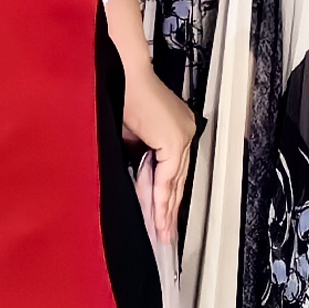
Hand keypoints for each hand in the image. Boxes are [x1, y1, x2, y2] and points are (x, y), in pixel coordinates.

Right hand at [122, 55, 199, 232]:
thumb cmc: (122, 94)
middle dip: (168, 209)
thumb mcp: (130, 133)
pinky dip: (160, 196)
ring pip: (174, 181)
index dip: (166, 195)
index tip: (162, 216)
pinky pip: (167, 176)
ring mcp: (184, 135)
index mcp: (177, 128)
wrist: (123, 74)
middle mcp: (186, 131)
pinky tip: (156, 215)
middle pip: (177, 179)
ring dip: (164, 208)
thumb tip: (137, 180)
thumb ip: (138, 155)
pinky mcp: (175, 140)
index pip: (173, 169)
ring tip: (161, 231)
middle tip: (165, 233)